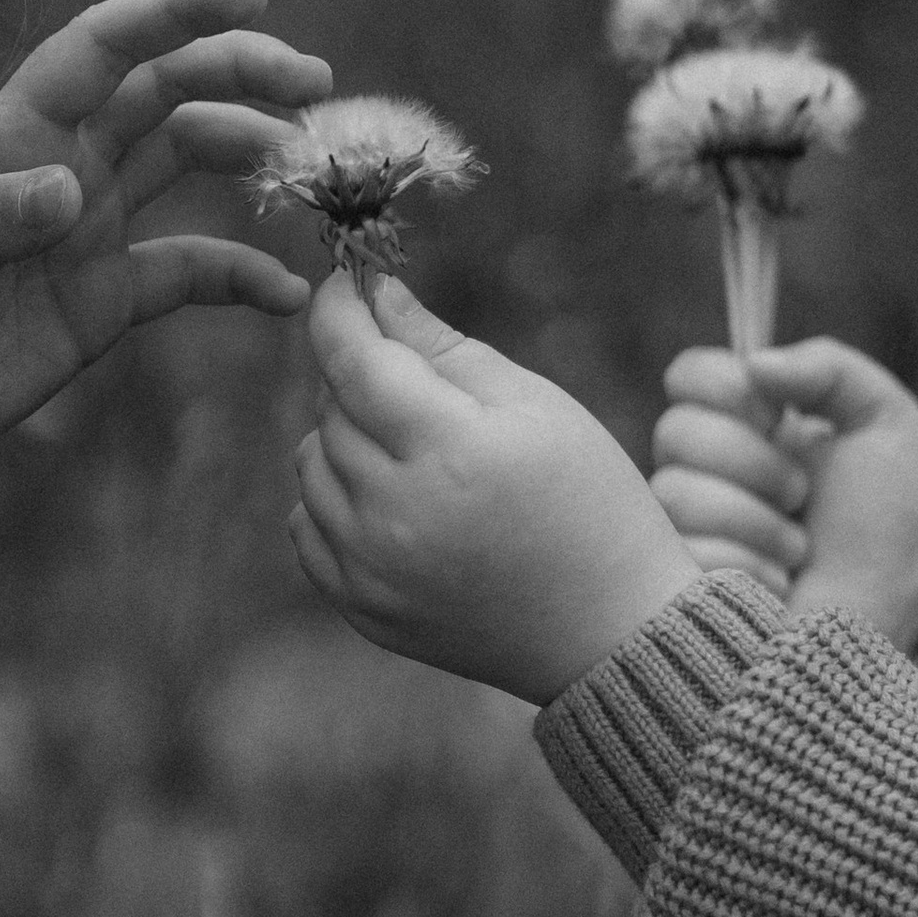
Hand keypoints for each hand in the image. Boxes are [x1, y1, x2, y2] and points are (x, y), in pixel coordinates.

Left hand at [0, 0, 330, 474]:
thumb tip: (69, 187)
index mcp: (16, 135)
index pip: (104, 47)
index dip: (173, 10)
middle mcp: (62, 165)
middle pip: (164, 90)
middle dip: (240, 72)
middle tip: (315, 84)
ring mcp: (87, 229)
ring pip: (186, 159)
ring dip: (250, 151)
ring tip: (310, 167)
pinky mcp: (104, 298)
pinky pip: (191, 271)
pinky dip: (243, 276)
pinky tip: (287, 295)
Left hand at [291, 273, 696, 699]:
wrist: (610, 631)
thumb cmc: (590, 500)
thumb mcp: (536, 405)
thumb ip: (445, 347)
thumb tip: (377, 294)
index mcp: (449, 450)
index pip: (353, 360)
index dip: (337, 312)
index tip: (343, 286)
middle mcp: (396, 514)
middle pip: (332, 410)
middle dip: (361, 377)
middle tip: (419, 383)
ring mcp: (372, 570)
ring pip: (311, 465)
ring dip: (345, 438)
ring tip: (414, 448)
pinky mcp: (362, 609)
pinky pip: (307, 527)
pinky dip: (334, 499)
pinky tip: (392, 499)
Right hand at [656, 341, 917, 646]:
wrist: (882, 633)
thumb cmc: (889, 542)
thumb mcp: (889, 429)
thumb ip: (830, 368)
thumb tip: (756, 361)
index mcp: (751, 431)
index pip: (690, 376)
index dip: (724, 385)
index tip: (774, 414)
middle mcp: (707, 477)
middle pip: (676, 429)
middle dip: (753, 461)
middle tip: (801, 496)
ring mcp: (681, 535)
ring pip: (674, 490)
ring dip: (757, 522)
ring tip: (798, 554)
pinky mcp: (666, 591)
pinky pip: (682, 551)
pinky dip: (748, 569)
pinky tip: (777, 590)